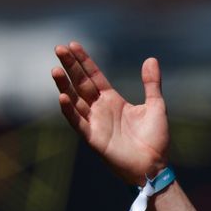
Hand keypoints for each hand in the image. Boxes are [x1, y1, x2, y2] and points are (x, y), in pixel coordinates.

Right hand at [51, 43, 168, 185]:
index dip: (83, 61)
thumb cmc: (156, 139)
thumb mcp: (156, 106)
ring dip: (64, 85)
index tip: (73, 45)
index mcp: (112, 100)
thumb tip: (151, 59)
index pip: (93, 76)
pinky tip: (63, 96)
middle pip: (81, 83)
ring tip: (55, 69)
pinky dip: (69, 110)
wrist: (154, 165)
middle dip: (70, 66)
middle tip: (59, 48)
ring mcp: (95, 122)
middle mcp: (100, 109)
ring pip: (74, 100)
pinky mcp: (93, 138)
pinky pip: (77, 122)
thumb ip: (151, 84)